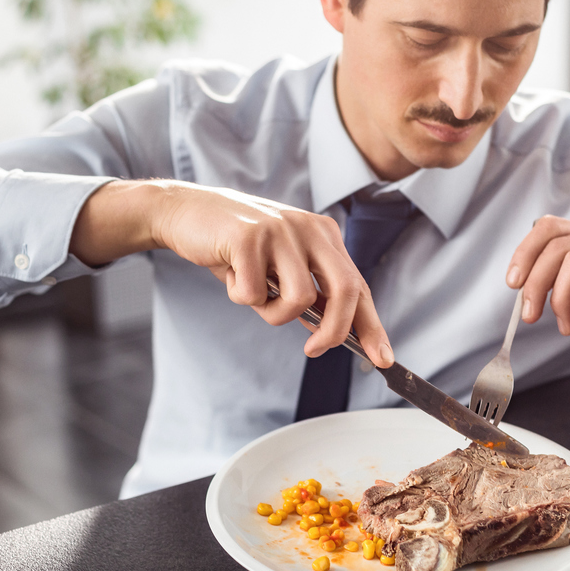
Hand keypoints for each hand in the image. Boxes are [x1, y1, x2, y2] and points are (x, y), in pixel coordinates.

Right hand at [70, 180, 393, 366]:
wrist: (186, 211)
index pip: (359, 285)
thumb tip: (332, 331)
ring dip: (271, 311)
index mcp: (324, 235)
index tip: (383, 359)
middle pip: (345, 291)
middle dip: (334, 331)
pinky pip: (254, 294)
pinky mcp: (249, 236)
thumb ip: (309, 291)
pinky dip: (240, 296)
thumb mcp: (280, 265)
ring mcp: (281, 230)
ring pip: (299, 299)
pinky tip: (229, 272)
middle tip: (313, 351)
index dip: (372, 326)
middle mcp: (310, 229)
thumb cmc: (236, 246)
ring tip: (251, 291)